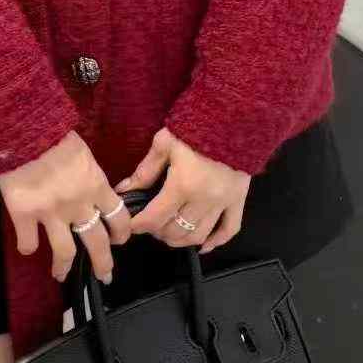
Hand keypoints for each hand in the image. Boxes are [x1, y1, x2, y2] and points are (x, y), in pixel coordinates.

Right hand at [0, 131, 132, 285]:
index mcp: (95, 185)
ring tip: (61, 274)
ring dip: (64, 267)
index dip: (121, 233)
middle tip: (105, 274)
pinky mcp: (24, 216)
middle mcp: (78, 204)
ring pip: (65, 252)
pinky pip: (29, 243)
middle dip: (103, 262)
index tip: (119, 240)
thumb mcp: (81, 152)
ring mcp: (50, 213)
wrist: (22, 129)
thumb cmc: (52, 133)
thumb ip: (88, 174)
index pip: (118, 217)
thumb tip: (90, 188)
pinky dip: (28, 247)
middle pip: (97, 242)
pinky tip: (28, 246)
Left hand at [116, 127, 251, 253]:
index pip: (155, 217)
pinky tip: (203, 245)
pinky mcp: (238, 200)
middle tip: (150, 225)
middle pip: (176, 231)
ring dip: (180, 240)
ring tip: (169, 233)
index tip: (131, 226)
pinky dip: (215, 242)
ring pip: (199, 235)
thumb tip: (123, 189)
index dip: (139, 226)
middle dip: (158, 232)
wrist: (234, 116)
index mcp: (182, 185)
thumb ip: (145, 170)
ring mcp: (223, 202)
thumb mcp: (165, 143)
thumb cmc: (196, 126)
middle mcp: (204, 199)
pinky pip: (229, 230)